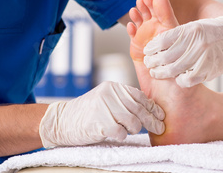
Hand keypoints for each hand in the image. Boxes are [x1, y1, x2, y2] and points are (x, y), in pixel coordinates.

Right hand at [39, 81, 164, 147]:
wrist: (61, 120)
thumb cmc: (87, 113)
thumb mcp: (106, 100)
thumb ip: (124, 101)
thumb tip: (150, 110)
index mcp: (113, 87)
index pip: (139, 96)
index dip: (153, 107)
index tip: (161, 116)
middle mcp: (109, 94)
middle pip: (138, 109)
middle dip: (152, 121)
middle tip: (160, 128)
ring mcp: (104, 107)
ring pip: (132, 122)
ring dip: (134, 130)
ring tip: (128, 131)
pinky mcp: (99, 122)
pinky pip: (120, 132)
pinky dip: (121, 136)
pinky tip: (116, 135)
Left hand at [143, 15, 222, 86]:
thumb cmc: (207, 32)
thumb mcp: (192, 27)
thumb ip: (176, 34)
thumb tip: (154, 44)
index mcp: (190, 30)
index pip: (163, 40)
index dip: (152, 48)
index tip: (146, 51)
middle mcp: (197, 43)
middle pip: (167, 57)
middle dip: (153, 62)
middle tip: (148, 64)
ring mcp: (204, 57)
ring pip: (175, 70)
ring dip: (162, 73)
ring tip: (156, 73)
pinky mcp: (210, 70)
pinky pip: (189, 79)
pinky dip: (179, 80)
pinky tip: (175, 78)